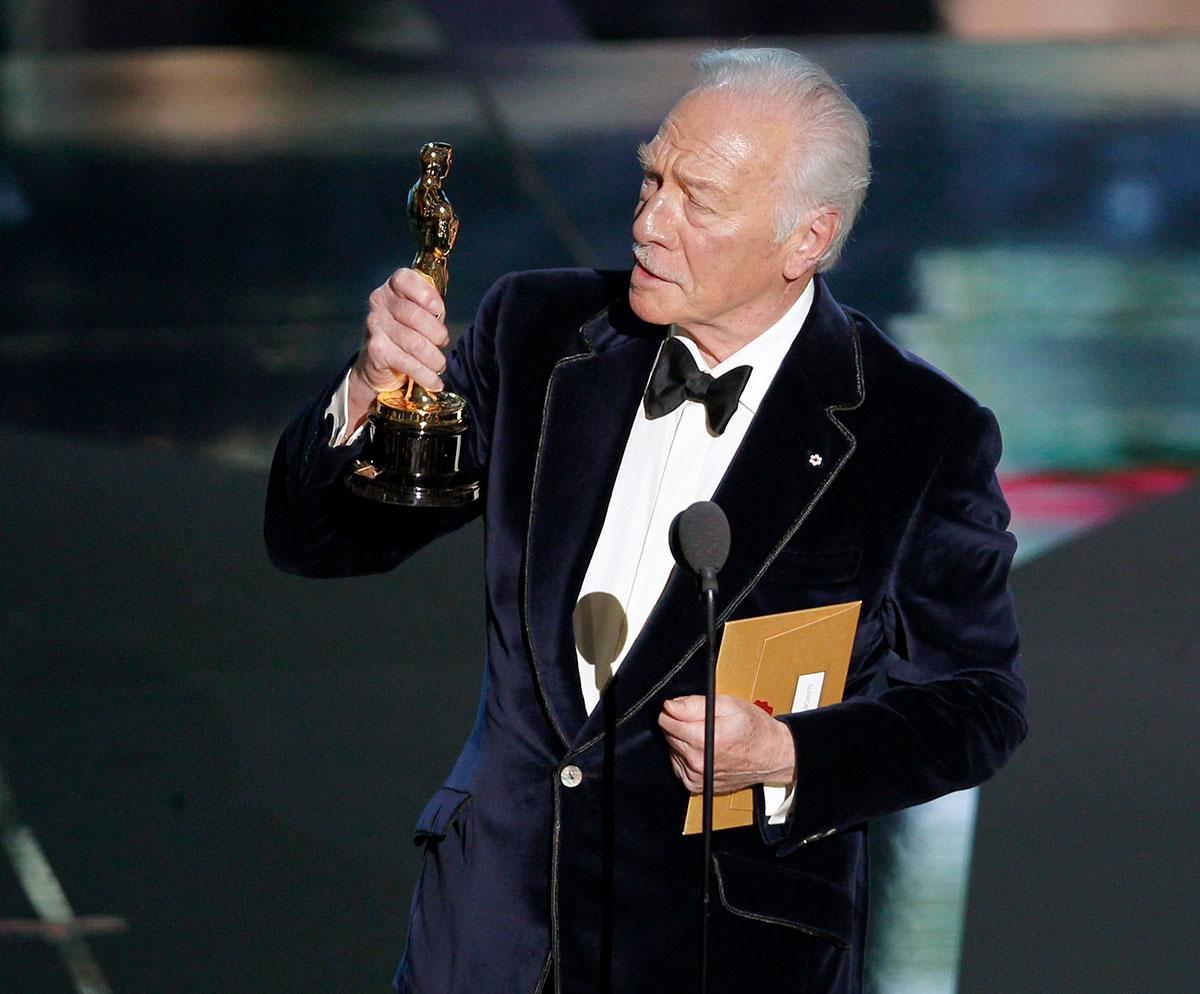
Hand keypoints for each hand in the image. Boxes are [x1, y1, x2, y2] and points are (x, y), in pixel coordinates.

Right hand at [347, 268, 450, 424]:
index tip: (438, 310)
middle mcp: (379, 303)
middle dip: (438, 334)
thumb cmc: (404, 332)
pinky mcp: (376, 350)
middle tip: (443, 343)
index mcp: (392, 288)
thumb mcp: (419, 312)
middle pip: (416, 315)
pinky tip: (435, 382)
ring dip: (435, 358)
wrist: (376, 364)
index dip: (426, 294)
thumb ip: (431, 303)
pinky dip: (426, 376)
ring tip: (440, 365)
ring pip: (415, 342)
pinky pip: (408, 363)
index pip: (405, 279)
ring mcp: (375, 326)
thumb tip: (443, 290)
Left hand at [658, 694, 796, 794]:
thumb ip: (694, 705)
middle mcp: (699, 762)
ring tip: (706, 737)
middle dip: (680, 725)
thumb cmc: (754, 730)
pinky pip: (678, 765)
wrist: (771, 755)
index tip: (684, 709)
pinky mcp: (696, 785)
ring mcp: (697, 776)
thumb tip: (670, 706)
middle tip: (701, 722)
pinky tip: (703, 750)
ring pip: (672, 749)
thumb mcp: (728, 705)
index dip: (674, 710)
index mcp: (706, 740)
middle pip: (668, 735)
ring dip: (683, 741)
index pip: (667, 721)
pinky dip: (686, 757)